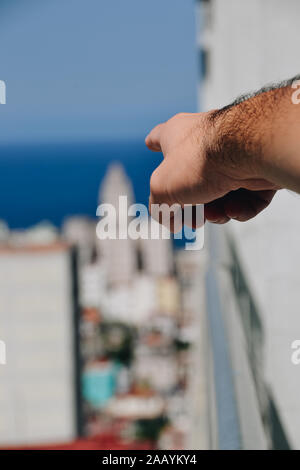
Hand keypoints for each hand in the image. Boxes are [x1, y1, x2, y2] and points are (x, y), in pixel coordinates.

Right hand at [145, 112, 278, 223]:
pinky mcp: (258, 170)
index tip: (150, 143)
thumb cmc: (200, 160)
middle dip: (193, 206)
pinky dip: (240, 208)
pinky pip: (247, 197)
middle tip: (192, 220)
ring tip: (215, 214)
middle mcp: (206, 141)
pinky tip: (233, 209)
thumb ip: (159, 206)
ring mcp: (235, 155)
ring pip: (222, 193)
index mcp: (178, 135)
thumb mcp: (162, 188)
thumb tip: (169, 221)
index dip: (154, 142)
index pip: (160, 137)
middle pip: (195, 179)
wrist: (248, 152)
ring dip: (216, 211)